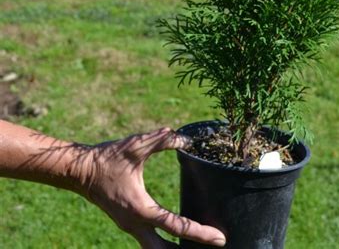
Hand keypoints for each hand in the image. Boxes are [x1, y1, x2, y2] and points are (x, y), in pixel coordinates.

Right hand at [82, 127, 225, 247]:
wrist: (81, 171)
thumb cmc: (108, 158)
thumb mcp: (135, 147)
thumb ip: (159, 141)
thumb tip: (181, 136)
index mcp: (141, 208)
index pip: (176, 226)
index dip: (200, 233)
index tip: (220, 239)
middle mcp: (136, 224)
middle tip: (216, 244)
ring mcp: (130, 226)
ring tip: (198, 243)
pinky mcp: (127, 223)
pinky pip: (148, 241)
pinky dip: (164, 243)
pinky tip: (176, 237)